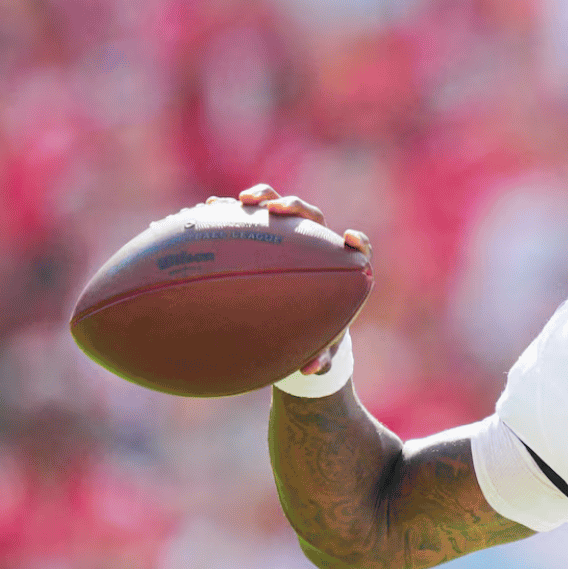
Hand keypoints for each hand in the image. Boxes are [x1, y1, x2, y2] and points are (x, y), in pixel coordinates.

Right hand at [224, 184, 370, 373]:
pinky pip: (249, 217)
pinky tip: (209, 210)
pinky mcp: (265, 233)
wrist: (297, 320)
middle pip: (311, 216)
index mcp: (340, 267)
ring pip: (278, 208)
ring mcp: (289, 234)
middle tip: (276, 210)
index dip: (357, 241)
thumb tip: (311, 370)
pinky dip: (232, 210)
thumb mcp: (319, 346)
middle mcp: (317, 244)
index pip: (358, 248)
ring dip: (263, 198)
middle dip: (295, 207)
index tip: (349, 239)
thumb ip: (321, 358)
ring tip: (243, 201)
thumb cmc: (316, 332)